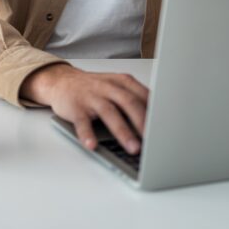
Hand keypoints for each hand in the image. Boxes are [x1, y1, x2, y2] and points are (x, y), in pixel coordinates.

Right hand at [21, 63, 148, 153]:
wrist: (61, 81)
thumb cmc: (94, 88)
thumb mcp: (116, 87)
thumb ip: (135, 101)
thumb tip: (158, 123)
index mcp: (121, 82)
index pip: (142, 95)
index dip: (155, 111)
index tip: (166, 127)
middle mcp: (107, 87)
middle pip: (128, 102)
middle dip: (142, 122)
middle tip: (154, 140)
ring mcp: (90, 96)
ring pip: (109, 113)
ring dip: (122, 131)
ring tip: (133, 148)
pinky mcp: (75, 108)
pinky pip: (82, 122)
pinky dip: (87, 134)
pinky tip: (93, 145)